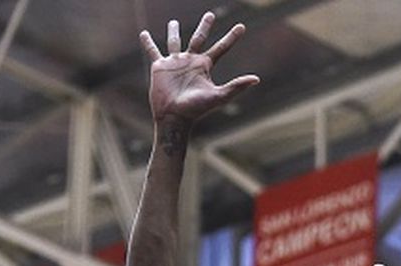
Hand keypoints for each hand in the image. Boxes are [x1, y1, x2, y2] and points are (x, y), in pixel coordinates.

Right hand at [140, 13, 257, 127]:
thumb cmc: (196, 109)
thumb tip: (256, 79)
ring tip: (173, 22)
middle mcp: (190, 61)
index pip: (221, 47)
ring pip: (174, 42)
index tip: (242, 27)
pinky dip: (148, 43)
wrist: (174, 116)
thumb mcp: (218, 96)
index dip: (232, 37)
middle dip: (205, 26)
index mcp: (204, 66)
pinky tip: (144, 34)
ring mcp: (175, 63)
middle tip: (211, 14)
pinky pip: (153, 51)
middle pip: (199, 38)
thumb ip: (236, 86)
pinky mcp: (160, 67)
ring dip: (173, 31)